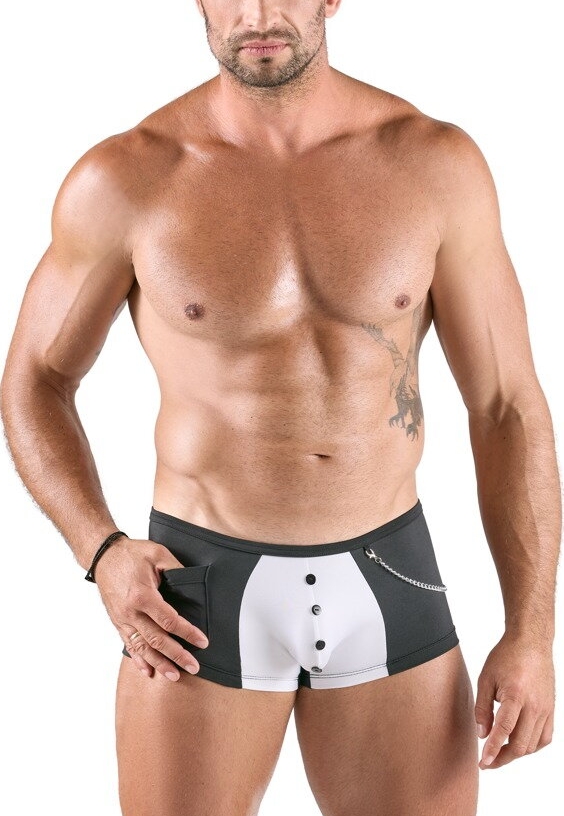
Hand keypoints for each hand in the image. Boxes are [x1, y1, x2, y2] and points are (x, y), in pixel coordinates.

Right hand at [94, 536, 209, 681]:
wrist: (103, 555)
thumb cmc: (131, 553)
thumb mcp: (158, 553)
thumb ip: (176, 569)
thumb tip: (194, 584)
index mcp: (142, 595)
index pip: (169, 620)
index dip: (187, 633)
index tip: (202, 642)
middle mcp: (131, 612)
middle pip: (156, 640)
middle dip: (177, 655)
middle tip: (194, 667)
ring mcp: (122, 619)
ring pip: (142, 647)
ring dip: (159, 663)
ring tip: (174, 675)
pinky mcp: (117, 621)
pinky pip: (128, 644)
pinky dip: (138, 659)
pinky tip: (148, 671)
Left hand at [474, 633, 554, 768]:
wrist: (531, 643)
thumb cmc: (506, 657)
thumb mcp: (486, 678)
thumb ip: (483, 707)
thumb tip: (482, 734)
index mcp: (516, 695)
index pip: (504, 730)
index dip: (493, 750)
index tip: (484, 762)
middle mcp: (535, 706)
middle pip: (521, 744)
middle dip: (502, 758)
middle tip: (488, 762)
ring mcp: (546, 709)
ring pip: (533, 745)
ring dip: (516, 753)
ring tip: (499, 751)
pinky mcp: (551, 710)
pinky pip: (545, 737)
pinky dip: (532, 746)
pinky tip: (519, 743)